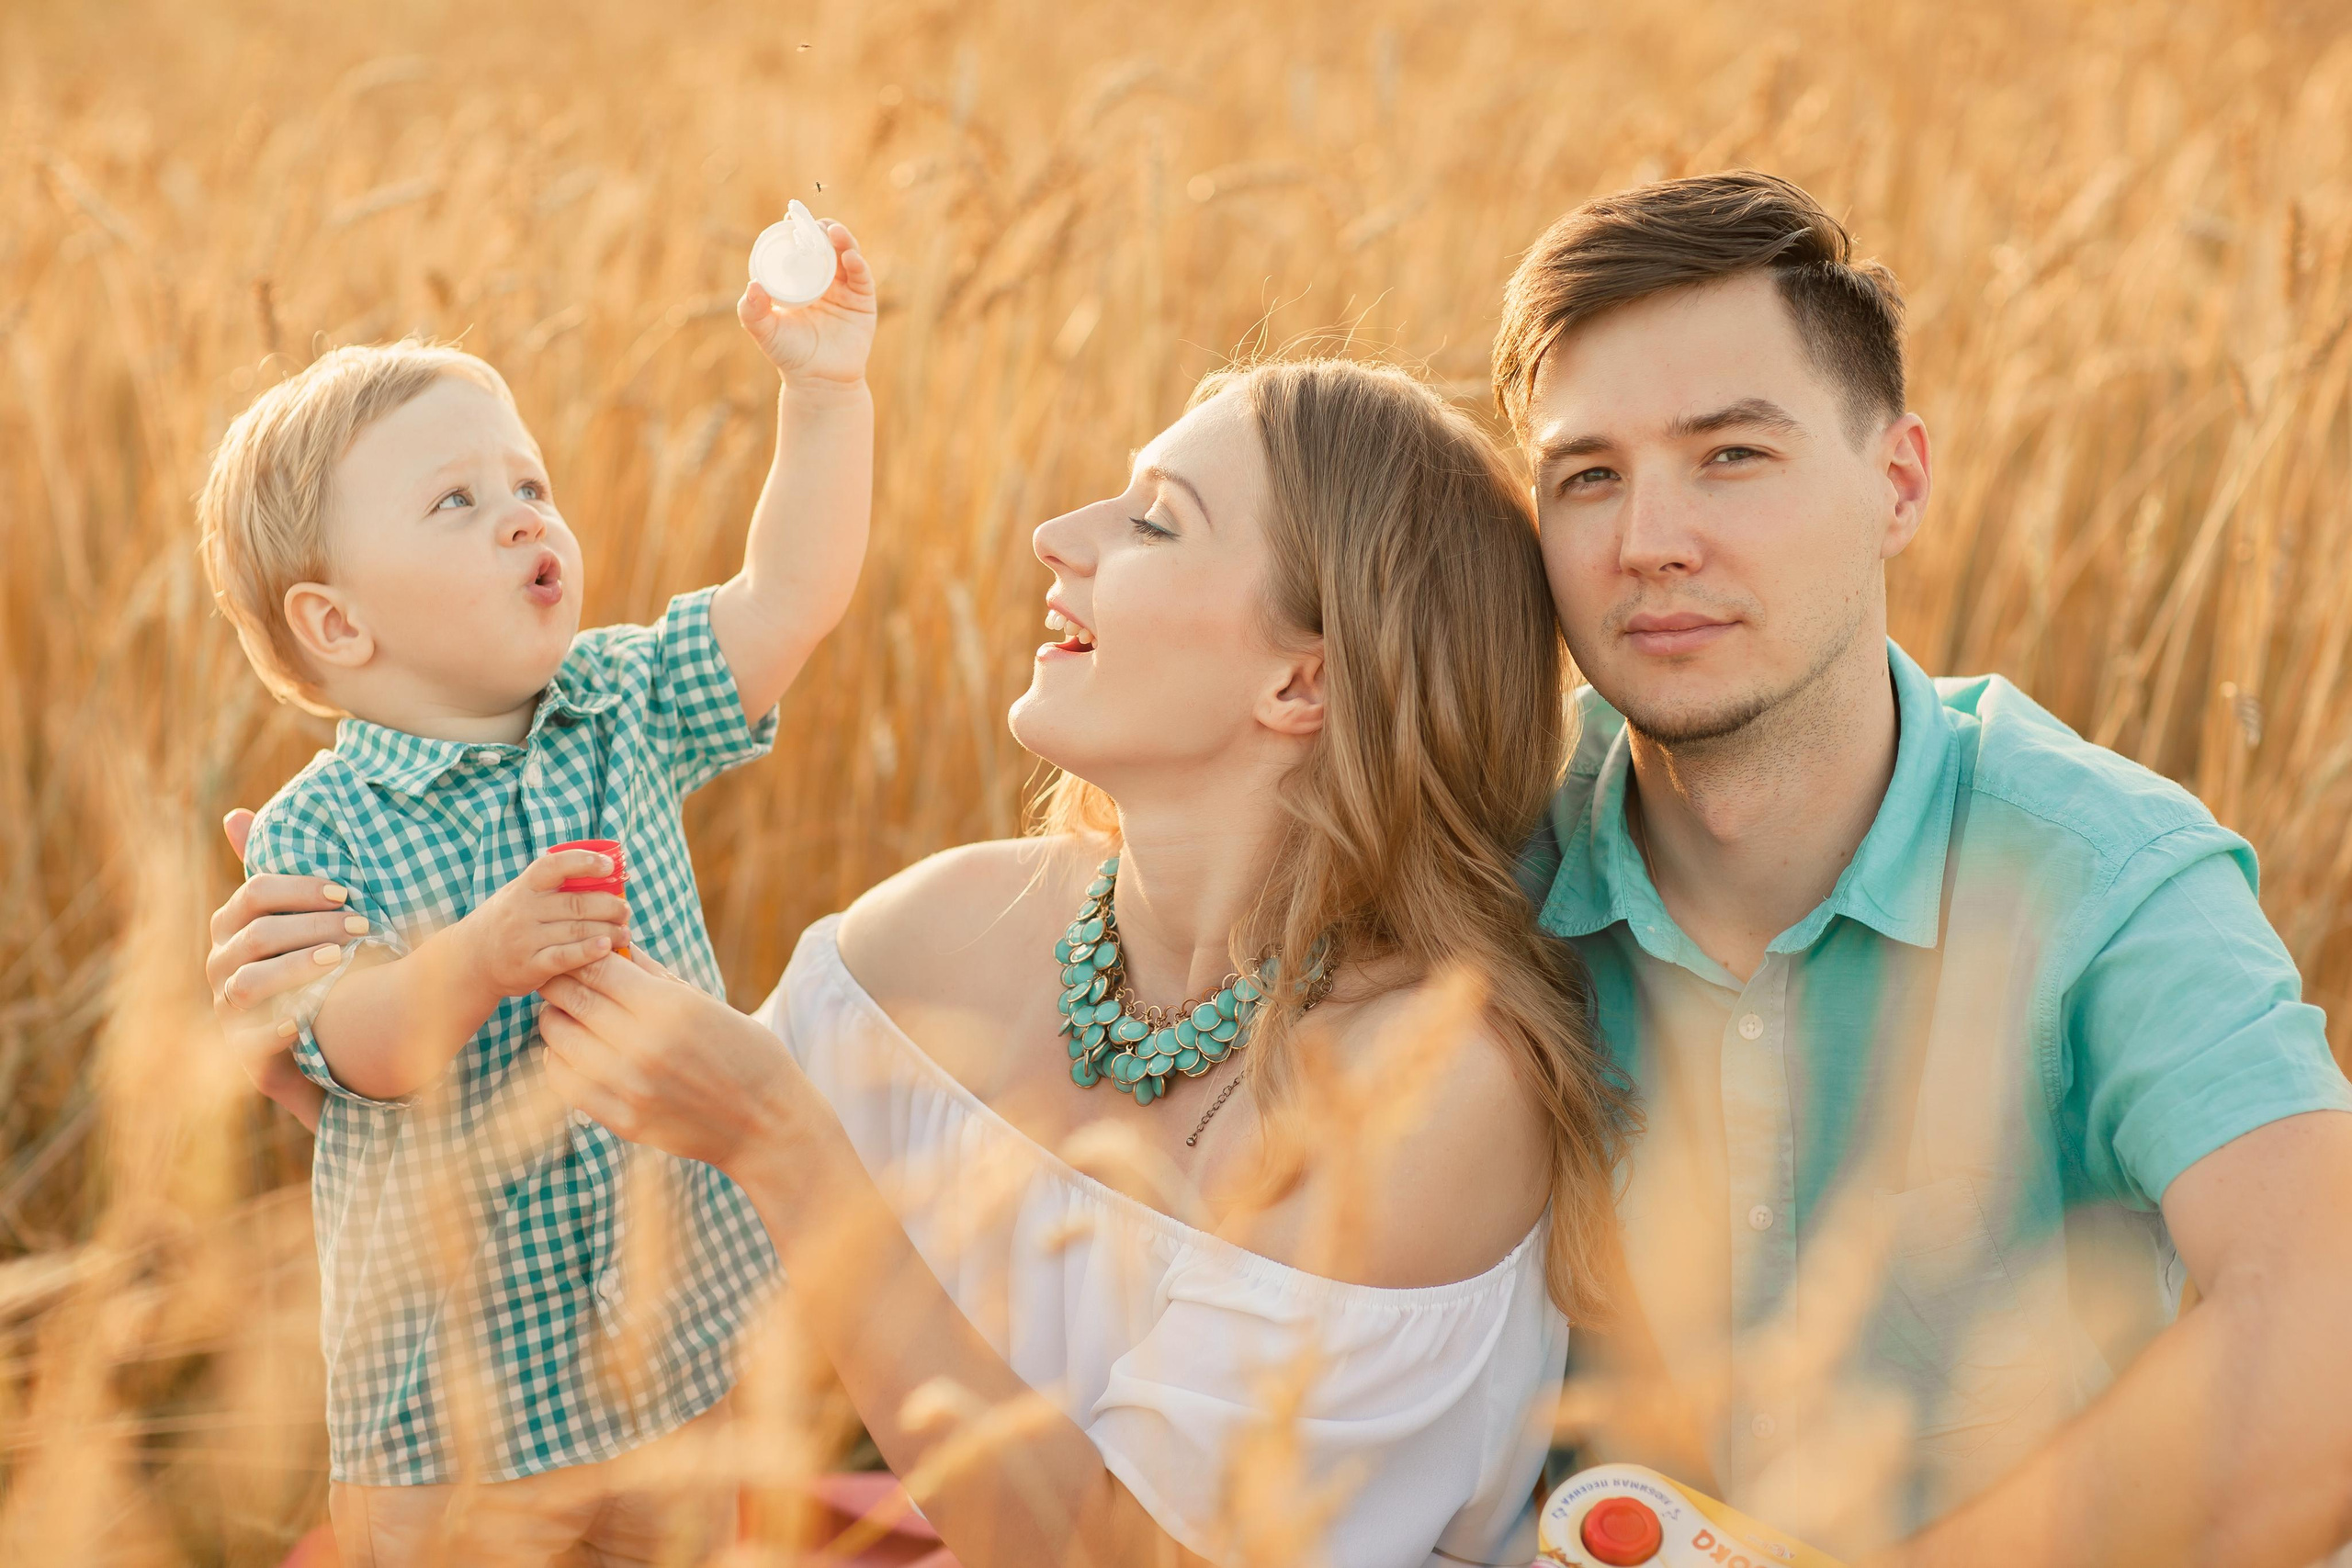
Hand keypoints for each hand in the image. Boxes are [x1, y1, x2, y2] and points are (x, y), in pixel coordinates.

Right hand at [210, 808, 351, 1128]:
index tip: (350, 891)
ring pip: (246, 982)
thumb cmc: (324, 967)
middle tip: (364, 927)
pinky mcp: (244, 1056)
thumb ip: (279, 867)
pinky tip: (306, 1020)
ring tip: (342, 961)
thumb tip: (238, 811)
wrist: (332, 1047)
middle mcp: (223, 966)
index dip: (300, 888)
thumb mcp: (312, 916)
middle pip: (254, 934)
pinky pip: (247, 1043)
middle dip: (311, 926)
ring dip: (296, 969)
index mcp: (236, 927)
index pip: (255, 893)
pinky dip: (275, 1029)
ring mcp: (228, 1011)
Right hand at [458, 848, 632, 998]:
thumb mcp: (519, 895)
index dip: (585, 861)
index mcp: (523, 887)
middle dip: (609, 906)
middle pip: (577, 903)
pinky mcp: (529, 966)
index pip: (555, 866)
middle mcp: (523, 910)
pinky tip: (607, 947)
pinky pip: (565, 957)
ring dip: (608, 930)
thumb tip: (603, 871)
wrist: (470, 960)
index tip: (610, 864)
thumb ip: (552, 886)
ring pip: (577, 930)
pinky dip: (589, 952)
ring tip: (625, 932)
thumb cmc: (506, 922)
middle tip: (625, 910)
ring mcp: (524, 939)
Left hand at [539, 951, 799, 1173]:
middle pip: (571, 998)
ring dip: (555, 1018)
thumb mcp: (707, 1004)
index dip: (578, 954)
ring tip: (566, 1012)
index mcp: (669, 1008)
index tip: (575, 952)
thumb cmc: (746, 1054)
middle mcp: (643, 1046)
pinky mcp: (621, 1120)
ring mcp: (628, 1087)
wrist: (767, 1124)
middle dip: (558, 981)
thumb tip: (616, 947)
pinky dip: (558, 1059)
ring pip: (558, 1038)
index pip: (596, 968)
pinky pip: (565, 1081)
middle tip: (557, 975)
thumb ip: (655, 976)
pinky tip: (572, 1050)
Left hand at [737, 218, 875, 387]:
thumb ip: (752, 312)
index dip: (796, 232)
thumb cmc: (790, 355)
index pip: (800, 250)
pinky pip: (861, 276)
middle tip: (811, 221)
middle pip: (825, 246)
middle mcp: (824, 281)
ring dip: (841, 239)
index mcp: (801, 282)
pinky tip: (849, 256)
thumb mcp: (765, 331)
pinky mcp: (863, 301)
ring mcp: (846, 290)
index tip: (789, 218)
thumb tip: (753, 286)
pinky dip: (857, 263)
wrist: (819, 381)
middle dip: (820, 230)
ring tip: (831, 231)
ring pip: (846, 255)